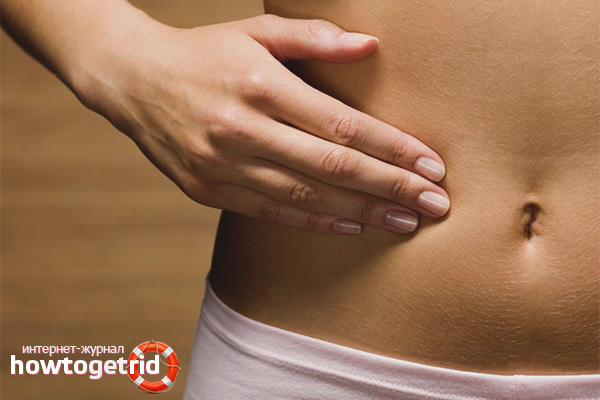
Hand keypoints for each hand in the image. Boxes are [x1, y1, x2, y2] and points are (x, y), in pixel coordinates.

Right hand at [73, 14, 449, 234]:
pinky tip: (350, 227)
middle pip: (331, 166)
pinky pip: (269, 212)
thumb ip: (314, 38)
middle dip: (389, 188)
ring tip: (404, 223)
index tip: (430, 165)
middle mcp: (241, 128)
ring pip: (304, 197)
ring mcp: (221, 164)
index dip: (391, 148)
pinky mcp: (206, 190)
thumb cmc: (204, 52)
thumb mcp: (255, 31)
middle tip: (434, 205)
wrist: (133, 79)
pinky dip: (313, 223)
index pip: (341, 124)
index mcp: (259, 85)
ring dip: (360, 212)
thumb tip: (370, 46)